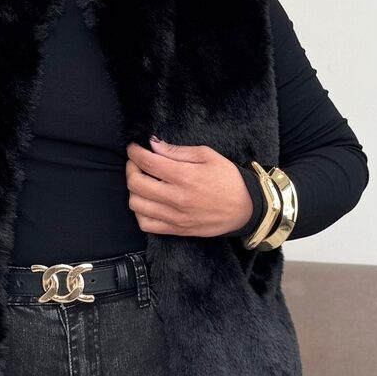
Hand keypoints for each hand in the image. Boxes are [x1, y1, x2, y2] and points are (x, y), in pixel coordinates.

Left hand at [125, 137, 253, 237]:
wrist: (245, 208)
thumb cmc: (228, 179)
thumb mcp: (207, 156)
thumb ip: (177, 151)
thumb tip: (153, 145)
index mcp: (184, 176)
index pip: (147, 162)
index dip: (134, 152)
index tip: (133, 148)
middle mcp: (176, 198)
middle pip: (135, 183)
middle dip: (131, 168)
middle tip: (137, 163)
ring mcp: (174, 216)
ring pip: (136, 204)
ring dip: (133, 190)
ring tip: (142, 182)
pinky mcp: (176, 230)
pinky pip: (145, 224)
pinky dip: (140, 212)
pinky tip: (147, 202)